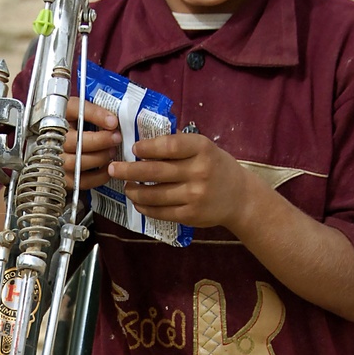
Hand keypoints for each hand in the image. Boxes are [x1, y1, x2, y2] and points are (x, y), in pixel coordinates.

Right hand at [63, 98, 119, 189]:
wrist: (59, 144)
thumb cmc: (72, 126)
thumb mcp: (80, 112)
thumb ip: (95, 112)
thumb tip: (112, 122)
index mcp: (58, 116)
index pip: (74, 111)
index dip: (95, 115)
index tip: (113, 122)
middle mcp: (53, 139)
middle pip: (75, 142)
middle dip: (101, 141)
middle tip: (116, 138)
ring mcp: (57, 160)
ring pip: (77, 162)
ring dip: (100, 157)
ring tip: (112, 151)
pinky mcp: (63, 178)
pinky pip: (81, 180)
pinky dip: (98, 176)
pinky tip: (107, 167)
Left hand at [116, 132, 249, 229]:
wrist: (240, 197)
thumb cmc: (216, 167)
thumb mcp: (205, 148)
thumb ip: (179, 145)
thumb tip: (143, 140)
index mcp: (202, 149)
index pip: (169, 146)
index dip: (148, 148)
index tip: (134, 149)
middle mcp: (199, 171)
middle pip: (156, 171)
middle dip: (129, 170)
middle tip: (114, 168)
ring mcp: (195, 195)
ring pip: (154, 194)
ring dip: (134, 191)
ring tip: (125, 186)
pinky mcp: (191, 214)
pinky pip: (161, 211)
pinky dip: (145, 207)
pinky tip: (138, 202)